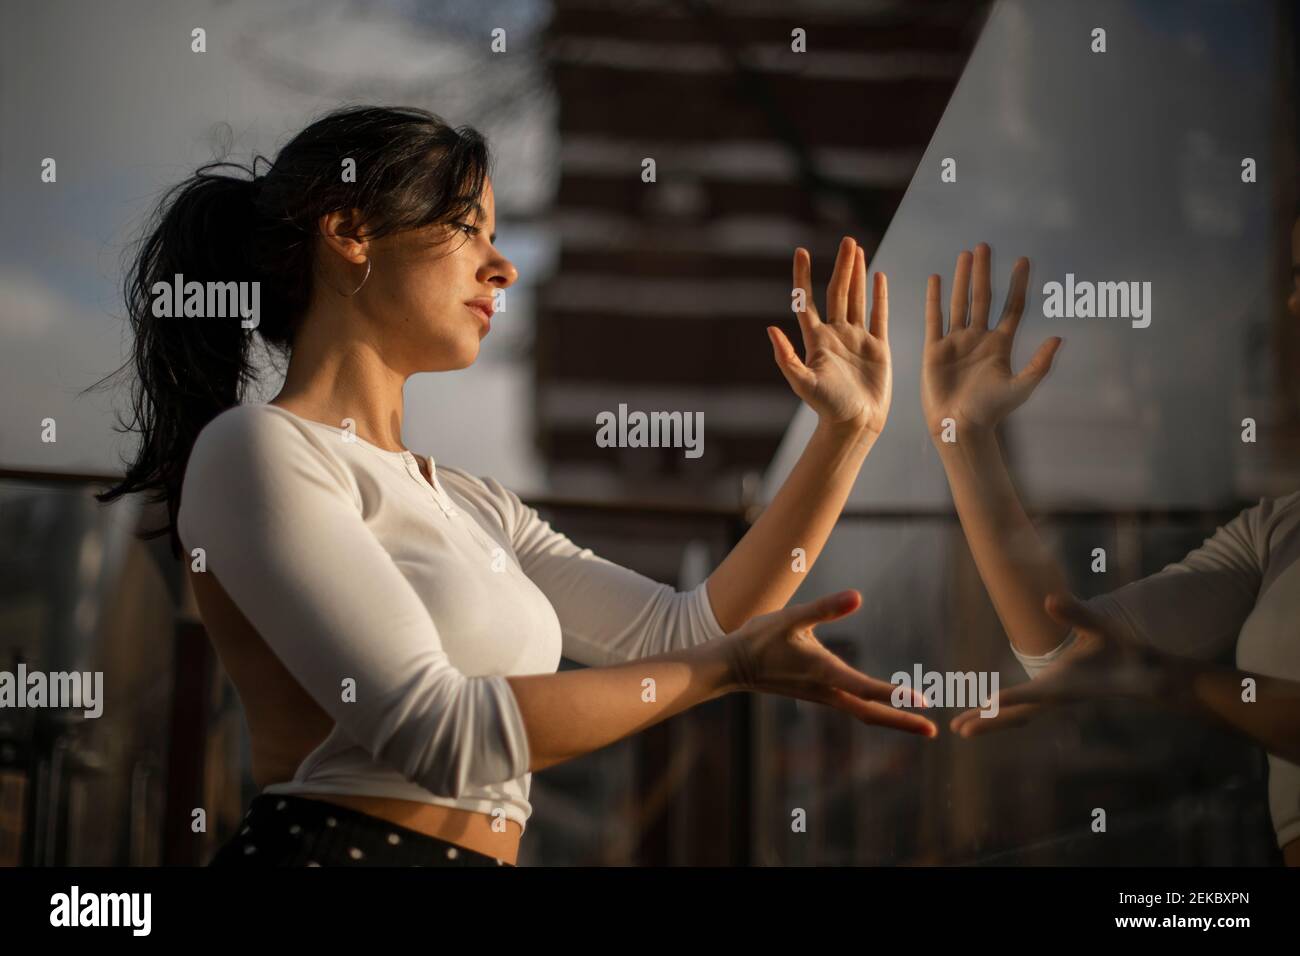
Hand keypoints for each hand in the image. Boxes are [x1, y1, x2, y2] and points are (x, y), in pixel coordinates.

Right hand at [724, 589, 936, 736]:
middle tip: (933, 731)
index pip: (867, 688)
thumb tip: (857, 597)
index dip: (896, 695)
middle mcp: (827, 690)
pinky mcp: (817, 693)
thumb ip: (825, 608)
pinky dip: (874, 709)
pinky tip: (881, 706)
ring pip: (863, 712)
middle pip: (871, 712)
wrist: (731, 665)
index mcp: (825, 673)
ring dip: (891, 719)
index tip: (923, 703)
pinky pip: (853, 706)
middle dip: (902, 722)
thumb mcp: (792, 617)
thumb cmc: (759, 639)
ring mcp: (822, 695)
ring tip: (918, 723)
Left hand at [768, 236, 891, 436]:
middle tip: (847, 240)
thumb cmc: (827, 407)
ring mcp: (857, 339)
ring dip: (858, 274)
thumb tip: (770, 329)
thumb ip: (787, 357)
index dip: (804, 276)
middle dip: (842, 266)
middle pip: (838, 292)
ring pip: (857, 298)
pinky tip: (879, 277)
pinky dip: (879, 295)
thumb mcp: (803, 383)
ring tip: (858, 250)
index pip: (808, 301)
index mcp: (817, 340)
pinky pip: (879, 315)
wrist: (855, 423)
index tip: (800, 252)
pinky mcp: (877, 346)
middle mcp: (836, 334)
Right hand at [921, 243, 1061, 442]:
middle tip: (985, 246)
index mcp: (1000, 344)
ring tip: (965, 255)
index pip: (1011, 307)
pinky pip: (934, 318)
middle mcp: (979, 338)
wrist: (959, 425)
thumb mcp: (1021, 387)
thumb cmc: (991, 411)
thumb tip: (1059, 338)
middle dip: (984, 272)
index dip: (1017, 284)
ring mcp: (956, 342)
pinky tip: (936, 278)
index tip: (1023, 261)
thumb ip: (1039, 364)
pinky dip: (934, 298)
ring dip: (961, 279)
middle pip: (983, 297)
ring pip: (959, 302)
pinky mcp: (935, 349)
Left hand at [949, 592, 1184, 737]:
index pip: (1029, 693)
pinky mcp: (1056, 696)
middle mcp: (1055, 697)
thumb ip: (1076, 614)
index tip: (984, 704)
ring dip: (990, 721)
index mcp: (1063, 685)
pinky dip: (1003, 713)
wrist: (1145, 675)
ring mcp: (1054, 699)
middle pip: (1015, 713)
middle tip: (955, 730)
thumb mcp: (1099, 627)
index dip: (1007, 698)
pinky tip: (987, 711)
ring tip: (960, 728)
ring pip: (1016, 714)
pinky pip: (1023, 709)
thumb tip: (1050, 599)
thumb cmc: (1124, 650)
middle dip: (987, 721)